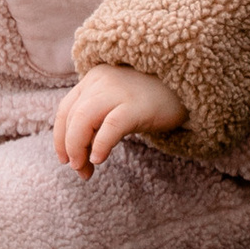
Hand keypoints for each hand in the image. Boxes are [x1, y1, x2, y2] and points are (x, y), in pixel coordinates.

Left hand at [54, 65, 184, 170]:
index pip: (65, 109)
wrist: (190, 85)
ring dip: (77, 147)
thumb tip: (81, 156)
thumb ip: (100, 120)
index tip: (65, 159)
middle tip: (78, 169)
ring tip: (84, 167)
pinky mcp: (137, 105)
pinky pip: (111, 125)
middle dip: (69, 147)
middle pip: (71, 116)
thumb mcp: (119, 102)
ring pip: (83, 119)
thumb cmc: (153, 98)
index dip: (60, 137)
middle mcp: (101, 81)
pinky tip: (99, 158)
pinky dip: (100, 144)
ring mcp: (119, 91)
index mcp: (93, 78)